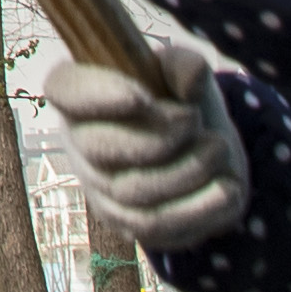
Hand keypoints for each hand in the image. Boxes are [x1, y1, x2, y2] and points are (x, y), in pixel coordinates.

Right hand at [39, 29, 246, 251]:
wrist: (205, 153)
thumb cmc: (182, 102)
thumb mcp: (186, 75)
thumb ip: (185, 66)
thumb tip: (191, 78)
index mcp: (82, 93)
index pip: (63, 89)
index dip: (95, 95)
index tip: (140, 97)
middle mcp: (80, 143)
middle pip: (98, 147)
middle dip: (154, 136)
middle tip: (193, 120)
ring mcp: (101, 190)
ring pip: (132, 191)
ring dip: (185, 170)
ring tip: (219, 148)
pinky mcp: (129, 225)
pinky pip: (156, 225)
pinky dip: (198, 207)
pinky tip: (227, 188)